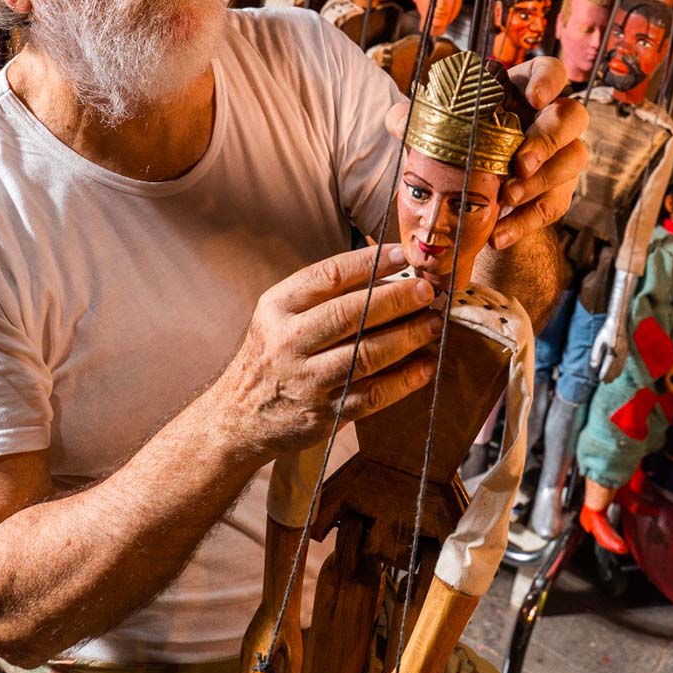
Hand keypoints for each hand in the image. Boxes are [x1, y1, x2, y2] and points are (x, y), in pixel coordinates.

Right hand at [220, 243, 439, 459]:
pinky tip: (425, 366)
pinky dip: (404, 381)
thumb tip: (385, 269)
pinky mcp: (324, 415)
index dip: (369, 263)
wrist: (239, 417)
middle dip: (396, 299)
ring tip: (433, 324)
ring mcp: (307, 381)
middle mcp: (289, 342)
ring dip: (407, 337)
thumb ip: (323, 291)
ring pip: (366, 355)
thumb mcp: (280, 313)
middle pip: (350, 315)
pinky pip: (372, 395)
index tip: (404, 255)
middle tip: (427, 290)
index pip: (328, 276)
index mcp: (278, 307)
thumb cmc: (272, 353)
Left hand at [385, 56, 587, 249]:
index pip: (550, 72)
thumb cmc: (462, 148)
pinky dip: (525, 222)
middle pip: (572, 117)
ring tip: (506, 198)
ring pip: (572, 160)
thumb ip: (419, 123)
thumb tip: (398, 119)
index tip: (533, 98)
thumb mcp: (439, 133)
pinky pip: (553, 205)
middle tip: (520, 163)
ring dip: (540, 182)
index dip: (547, 81)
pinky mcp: (559, 192)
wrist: (474, 197)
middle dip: (549, 140)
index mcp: (523, 92)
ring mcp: (561, 156)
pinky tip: (500, 234)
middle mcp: (551, 120)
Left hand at [590, 308, 628, 382]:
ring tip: (610, 380)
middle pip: (615, 368)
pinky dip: (620, 369)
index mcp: (612, 350)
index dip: (604, 373)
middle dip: (610, 376)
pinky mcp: (626, 350)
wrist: (618, 322)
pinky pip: (624, 363)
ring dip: (615, 374)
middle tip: (605, 382)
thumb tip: (594, 366)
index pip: (608, 365)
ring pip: (620, 366)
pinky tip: (618, 373)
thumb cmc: (606, 331)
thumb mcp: (598, 341)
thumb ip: (596, 354)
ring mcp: (624, 352)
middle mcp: (620, 353)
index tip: (600, 379)